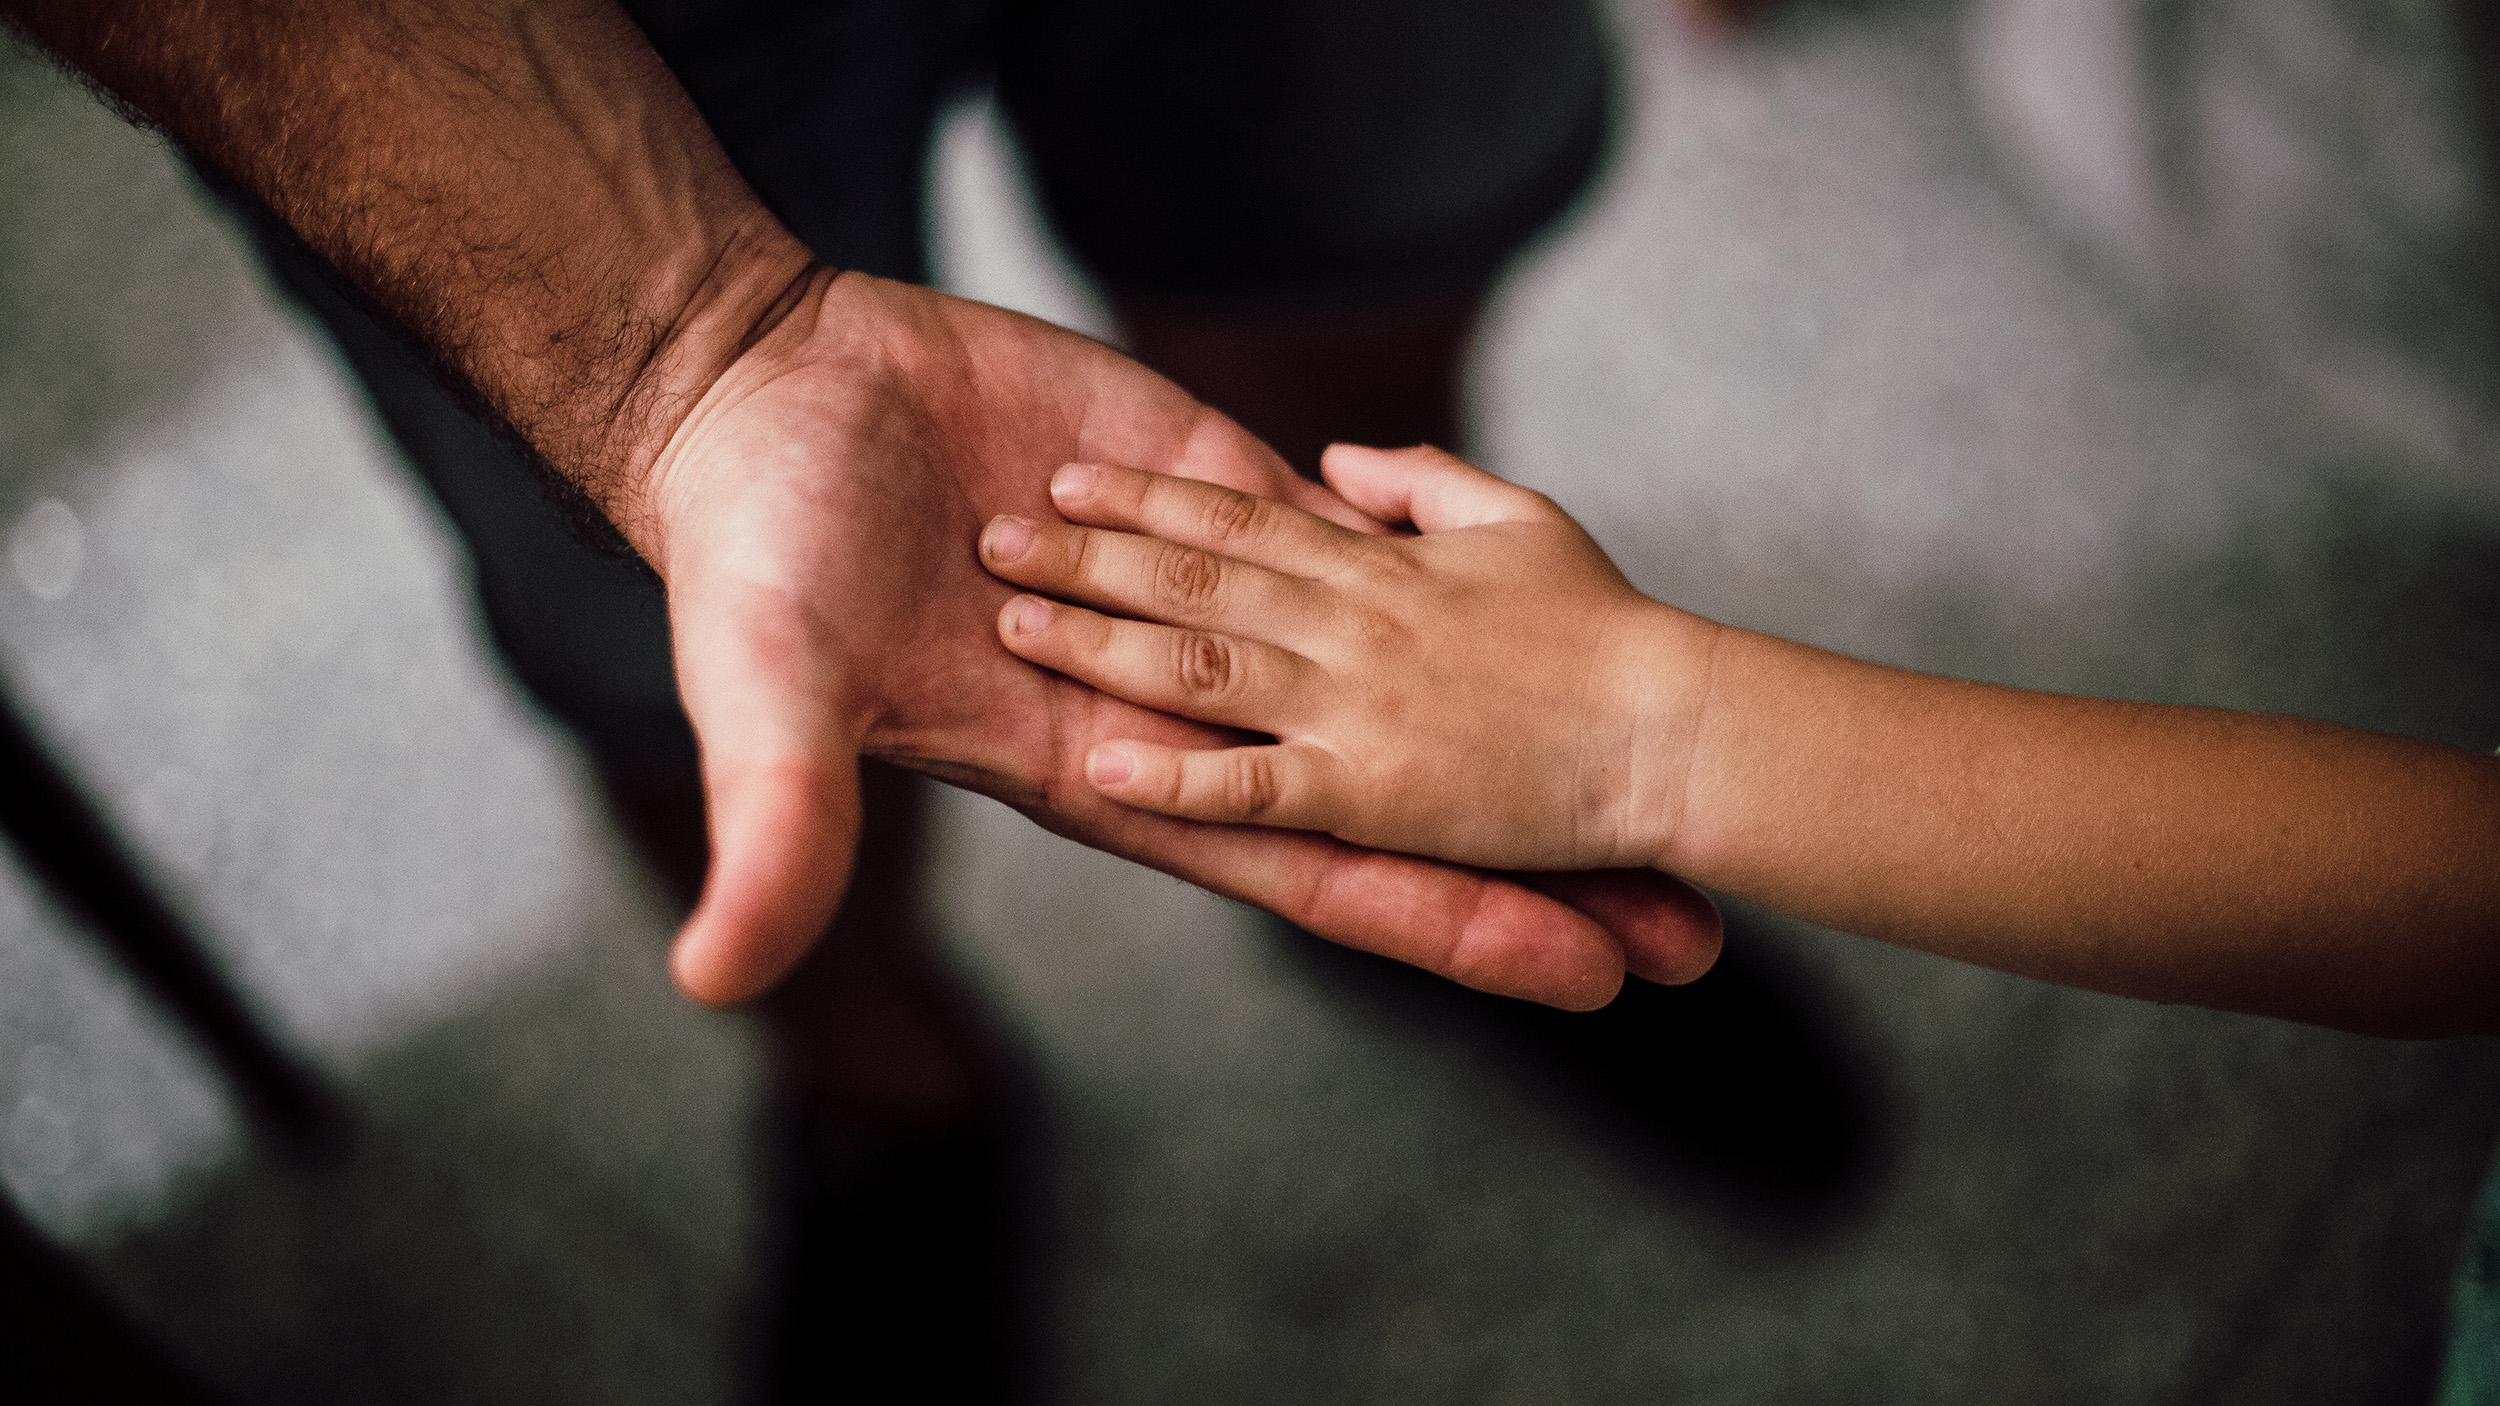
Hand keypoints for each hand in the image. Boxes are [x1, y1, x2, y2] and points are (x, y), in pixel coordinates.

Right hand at [642, 279, 1720, 1009]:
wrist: (765, 396)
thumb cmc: (755, 561)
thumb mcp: (769, 698)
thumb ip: (776, 828)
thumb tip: (718, 977)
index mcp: (1112, 772)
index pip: (1314, 868)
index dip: (1445, 925)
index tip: (1577, 975)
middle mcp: (1185, 704)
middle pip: (1393, 795)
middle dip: (1525, 864)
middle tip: (1682, 930)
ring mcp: (1208, 594)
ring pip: (1396, 668)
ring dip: (1516, 720)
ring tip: (1654, 760)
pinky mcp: (1206, 481)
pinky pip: (1346, 535)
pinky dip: (1438, 559)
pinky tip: (1544, 592)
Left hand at [978, 445, 1724, 876]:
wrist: (1676, 728)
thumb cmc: (1609, 628)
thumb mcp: (1518, 519)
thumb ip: (1421, 483)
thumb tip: (1337, 460)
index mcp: (1380, 565)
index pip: (1238, 518)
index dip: (1147, 496)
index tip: (1072, 476)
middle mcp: (1349, 625)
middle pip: (1193, 579)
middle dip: (1086, 555)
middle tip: (992, 535)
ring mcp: (1353, 709)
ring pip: (1200, 664)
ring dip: (1099, 641)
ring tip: (1012, 623)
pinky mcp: (1371, 794)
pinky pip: (1254, 786)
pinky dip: (1176, 777)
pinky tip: (1101, 764)